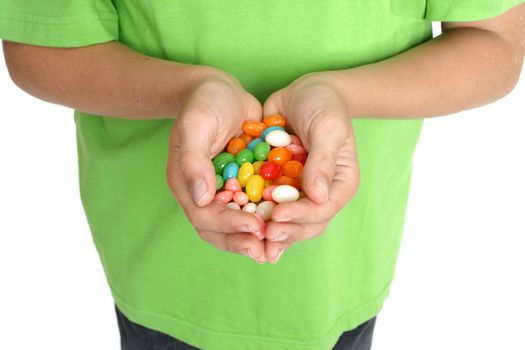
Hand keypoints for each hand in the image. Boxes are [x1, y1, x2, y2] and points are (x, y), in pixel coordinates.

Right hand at [167, 71, 266, 262]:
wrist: (220, 89)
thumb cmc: (204, 103)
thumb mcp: (196, 126)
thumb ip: (193, 161)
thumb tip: (202, 199)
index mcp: (186, 184)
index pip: (204, 216)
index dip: (228, 226)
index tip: (255, 227)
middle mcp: (202, 193)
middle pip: (218, 229)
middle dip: (241, 241)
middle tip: (267, 250)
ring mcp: (222, 190)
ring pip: (236, 223)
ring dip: (254, 237)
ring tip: (276, 247)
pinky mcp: (241, 184)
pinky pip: (252, 207)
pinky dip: (265, 218)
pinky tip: (285, 224)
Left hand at [262, 72, 360, 262]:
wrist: (305, 91)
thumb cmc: (325, 105)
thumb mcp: (328, 129)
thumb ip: (322, 161)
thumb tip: (318, 196)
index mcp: (339, 184)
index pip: (323, 209)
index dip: (301, 217)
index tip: (278, 216)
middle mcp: (320, 193)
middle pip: (304, 223)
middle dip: (284, 230)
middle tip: (262, 234)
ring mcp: (298, 191)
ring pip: (284, 218)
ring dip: (267, 227)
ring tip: (248, 233)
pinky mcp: (278, 183)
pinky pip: (266, 202)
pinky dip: (253, 210)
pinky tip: (236, 216)